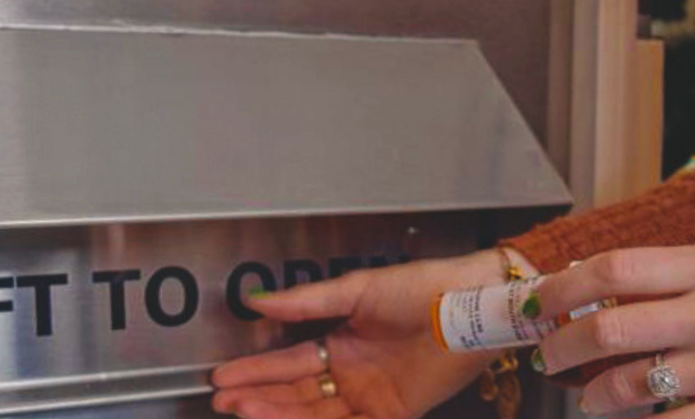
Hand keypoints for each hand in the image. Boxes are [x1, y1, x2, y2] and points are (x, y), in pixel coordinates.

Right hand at [211, 250, 525, 418]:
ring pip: (317, 414)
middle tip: (225, 403)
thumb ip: (306, 301)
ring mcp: (373, 397)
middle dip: (259, 398)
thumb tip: (258, 300)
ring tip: (246, 411)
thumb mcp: (356, 289)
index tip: (224, 377)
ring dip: (280, 413)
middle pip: (296, 394)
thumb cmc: (420, 287)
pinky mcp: (397, 412)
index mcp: (341, 342)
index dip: (255, 371)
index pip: (288, 363)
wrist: (470, 302)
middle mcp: (352, 374)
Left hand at [529, 246, 694, 417]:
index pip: (614, 269)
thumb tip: (567, 283)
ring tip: (588, 396)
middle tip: (546, 357)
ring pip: (629, 384)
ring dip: (593, 393)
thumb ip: (654, 277)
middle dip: (562, 346)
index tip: (535, 305)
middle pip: (610, 329)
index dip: (563, 288)